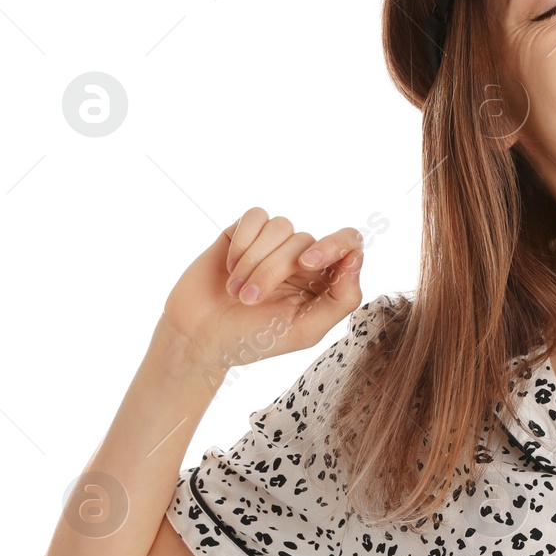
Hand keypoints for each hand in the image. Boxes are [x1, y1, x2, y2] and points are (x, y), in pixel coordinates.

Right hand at [161, 209, 365, 373]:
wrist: (198, 336)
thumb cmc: (253, 339)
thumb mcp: (304, 330)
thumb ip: (341, 298)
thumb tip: (356, 258)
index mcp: (324, 280)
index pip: (349, 243)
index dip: (334, 245)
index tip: (307, 263)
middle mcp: (302, 257)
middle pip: (305, 241)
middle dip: (273, 271)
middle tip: (249, 300)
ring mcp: (273, 244)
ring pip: (281, 226)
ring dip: (254, 261)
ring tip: (236, 291)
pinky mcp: (244, 232)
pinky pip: (256, 216)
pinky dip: (242, 242)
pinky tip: (229, 267)